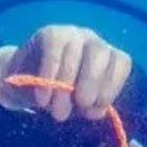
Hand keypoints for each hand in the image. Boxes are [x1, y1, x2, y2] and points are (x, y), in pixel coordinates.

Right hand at [0, 24, 132, 121]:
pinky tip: (43, 100)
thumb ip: (90, 107)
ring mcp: (72, 34)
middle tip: (81, 103)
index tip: (98, 107)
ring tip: (58, 113)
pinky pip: (53, 53)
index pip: (121, 63)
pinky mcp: (51, 34)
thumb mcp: (78, 105)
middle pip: (100, 53)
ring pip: (74, 55)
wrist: (25, 83)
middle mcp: (93, 42)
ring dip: (66, 87)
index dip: (113, 86)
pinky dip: (49, 78)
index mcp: (108, 59)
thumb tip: (96, 111)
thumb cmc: (60, 96)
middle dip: (92, 81)